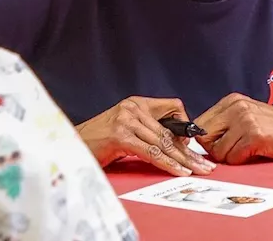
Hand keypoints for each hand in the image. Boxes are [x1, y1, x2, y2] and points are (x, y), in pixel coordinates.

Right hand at [76, 97, 214, 176]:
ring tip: (197, 170)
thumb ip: (145, 131)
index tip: (193, 146)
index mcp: (135, 103)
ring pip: (163, 142)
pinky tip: (179, 170)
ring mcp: (126, 120)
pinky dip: (167, 163)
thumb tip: (173, 146)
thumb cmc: (96, 143)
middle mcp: (132, 108)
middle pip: (170, 130)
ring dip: (183, 160)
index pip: (172, 107)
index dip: (185, 127)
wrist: (68, 147)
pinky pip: (152, 151)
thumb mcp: (123, 131)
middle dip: (189, 150)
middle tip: (204, 165)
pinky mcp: (121, 136)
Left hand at [194, 94, 272, 164]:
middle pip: (204, 137)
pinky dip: (242, 161)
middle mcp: (236, 107)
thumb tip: (201, 140)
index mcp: (232, 101)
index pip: (199, 123)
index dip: (205, 139)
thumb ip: (226, 123)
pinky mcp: (255, 136)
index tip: (217, 146)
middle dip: (214, 149)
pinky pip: (233, 158)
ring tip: (249, 150)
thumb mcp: (249, 116)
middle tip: (234, 151)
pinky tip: (257, 152)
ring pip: (217, 151)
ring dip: (230, 158)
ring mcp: (245, 121)